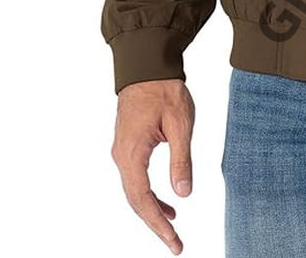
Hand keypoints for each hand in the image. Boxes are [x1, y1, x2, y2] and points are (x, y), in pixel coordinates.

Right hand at [111, 79, 194, 254]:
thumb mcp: (180, 123)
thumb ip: (181, 159)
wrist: (147, 66)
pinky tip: (167, 200)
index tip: (174, 241)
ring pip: (135, 191)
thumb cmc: (164, 90)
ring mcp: (122, 152)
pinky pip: (136, 178)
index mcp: (132, 154)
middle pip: (135, 201)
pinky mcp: (128, 146)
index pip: (142, 200)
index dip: (158, 224)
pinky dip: (150, 194)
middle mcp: (121, 157)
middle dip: (155, 224)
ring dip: (152, 210)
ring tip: (174, 226)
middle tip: (175, 243)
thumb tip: (183, 193)